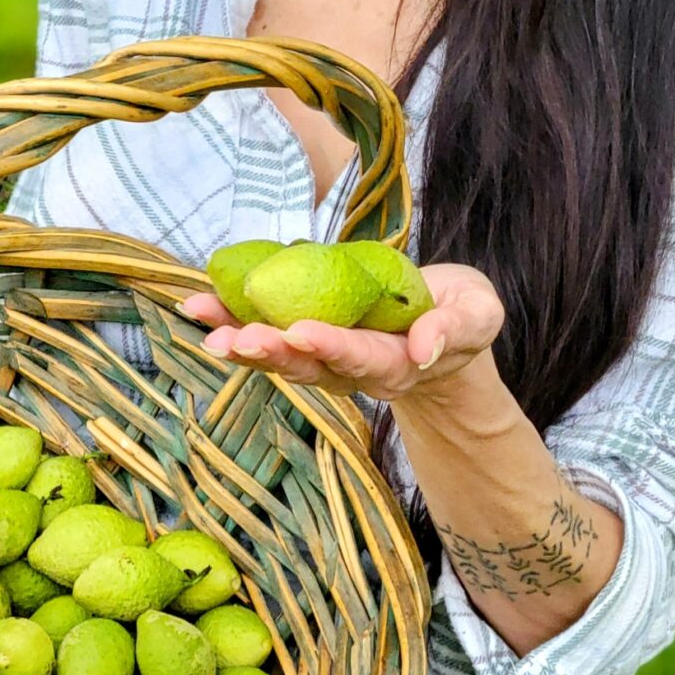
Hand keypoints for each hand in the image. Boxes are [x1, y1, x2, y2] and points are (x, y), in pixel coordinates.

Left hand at [178, 262, 503, 403]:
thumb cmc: (462, 316)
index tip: (300, 333)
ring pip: (278, 354)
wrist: (441, 324)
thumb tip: (426, 348)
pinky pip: (266, 331)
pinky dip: (232, 319)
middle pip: (307, 366)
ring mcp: (324, 357)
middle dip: (270, 352)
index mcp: (396, 364)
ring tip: (202, 323)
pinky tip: (199, 305)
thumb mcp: (476, 316)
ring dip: (239, 339)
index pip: (362, 359)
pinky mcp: (305, 336)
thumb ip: (455, 329)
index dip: (332, 347)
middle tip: (236, 340)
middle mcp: (352, 369)